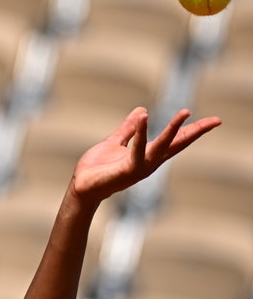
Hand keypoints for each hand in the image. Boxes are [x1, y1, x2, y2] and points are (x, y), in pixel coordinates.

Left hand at [71, 107, 220, 205]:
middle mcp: (149, 163)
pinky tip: (144, 117)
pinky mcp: (127, 170)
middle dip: (196, 132)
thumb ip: (128, 129)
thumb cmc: (97, 169)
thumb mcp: (115, 142)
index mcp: (148, 155)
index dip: (193, 130)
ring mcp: (140, 168)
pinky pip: (137, 150)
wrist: (81, 188)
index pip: (175, 141)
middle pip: (177, 145)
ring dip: (173, 129)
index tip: (214, 121)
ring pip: (162, 146)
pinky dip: (141, 133)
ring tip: (186, 112)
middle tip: (216, 120)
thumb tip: (141, 110)